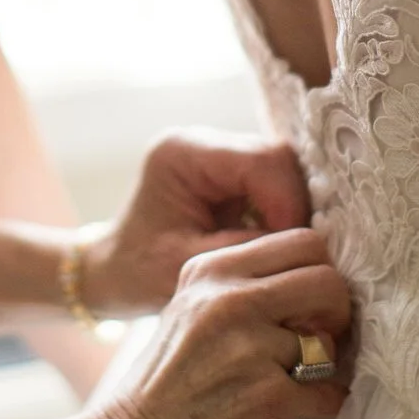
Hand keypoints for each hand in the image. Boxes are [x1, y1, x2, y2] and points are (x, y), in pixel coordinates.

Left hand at [84, 129, 311, 316]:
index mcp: (183, 152)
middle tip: (296, 254)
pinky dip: (283, 217)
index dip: (288, 204)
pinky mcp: (231, 176)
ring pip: (284, 173)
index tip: (294, 250)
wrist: (112, 275)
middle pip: (278, 160)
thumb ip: (248, 248)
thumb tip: (307, 244)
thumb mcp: (191, 266)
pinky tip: (276, 247)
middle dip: (294, 208)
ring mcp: (219, 156)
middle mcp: (204, 143)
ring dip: (292, 213)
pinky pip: (276, 187)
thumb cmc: (137, 273)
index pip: (261, 161)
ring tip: (285, 253)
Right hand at [88, 225, 352, 418]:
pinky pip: (327, 393)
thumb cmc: (163, 384)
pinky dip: (320, 406)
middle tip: (316, 341)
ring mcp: (248, 347)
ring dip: (321, 366)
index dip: (317, 274)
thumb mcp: (190, 311)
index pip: (302, 241)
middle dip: (335, 313)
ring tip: (290, 381)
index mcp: (211, 269)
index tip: (308, 305)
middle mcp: (228, 298)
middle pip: (327, 280)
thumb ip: (242, 288)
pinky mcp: (266, 396)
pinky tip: (293, 411)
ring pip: (328, 342)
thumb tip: (315, 282)